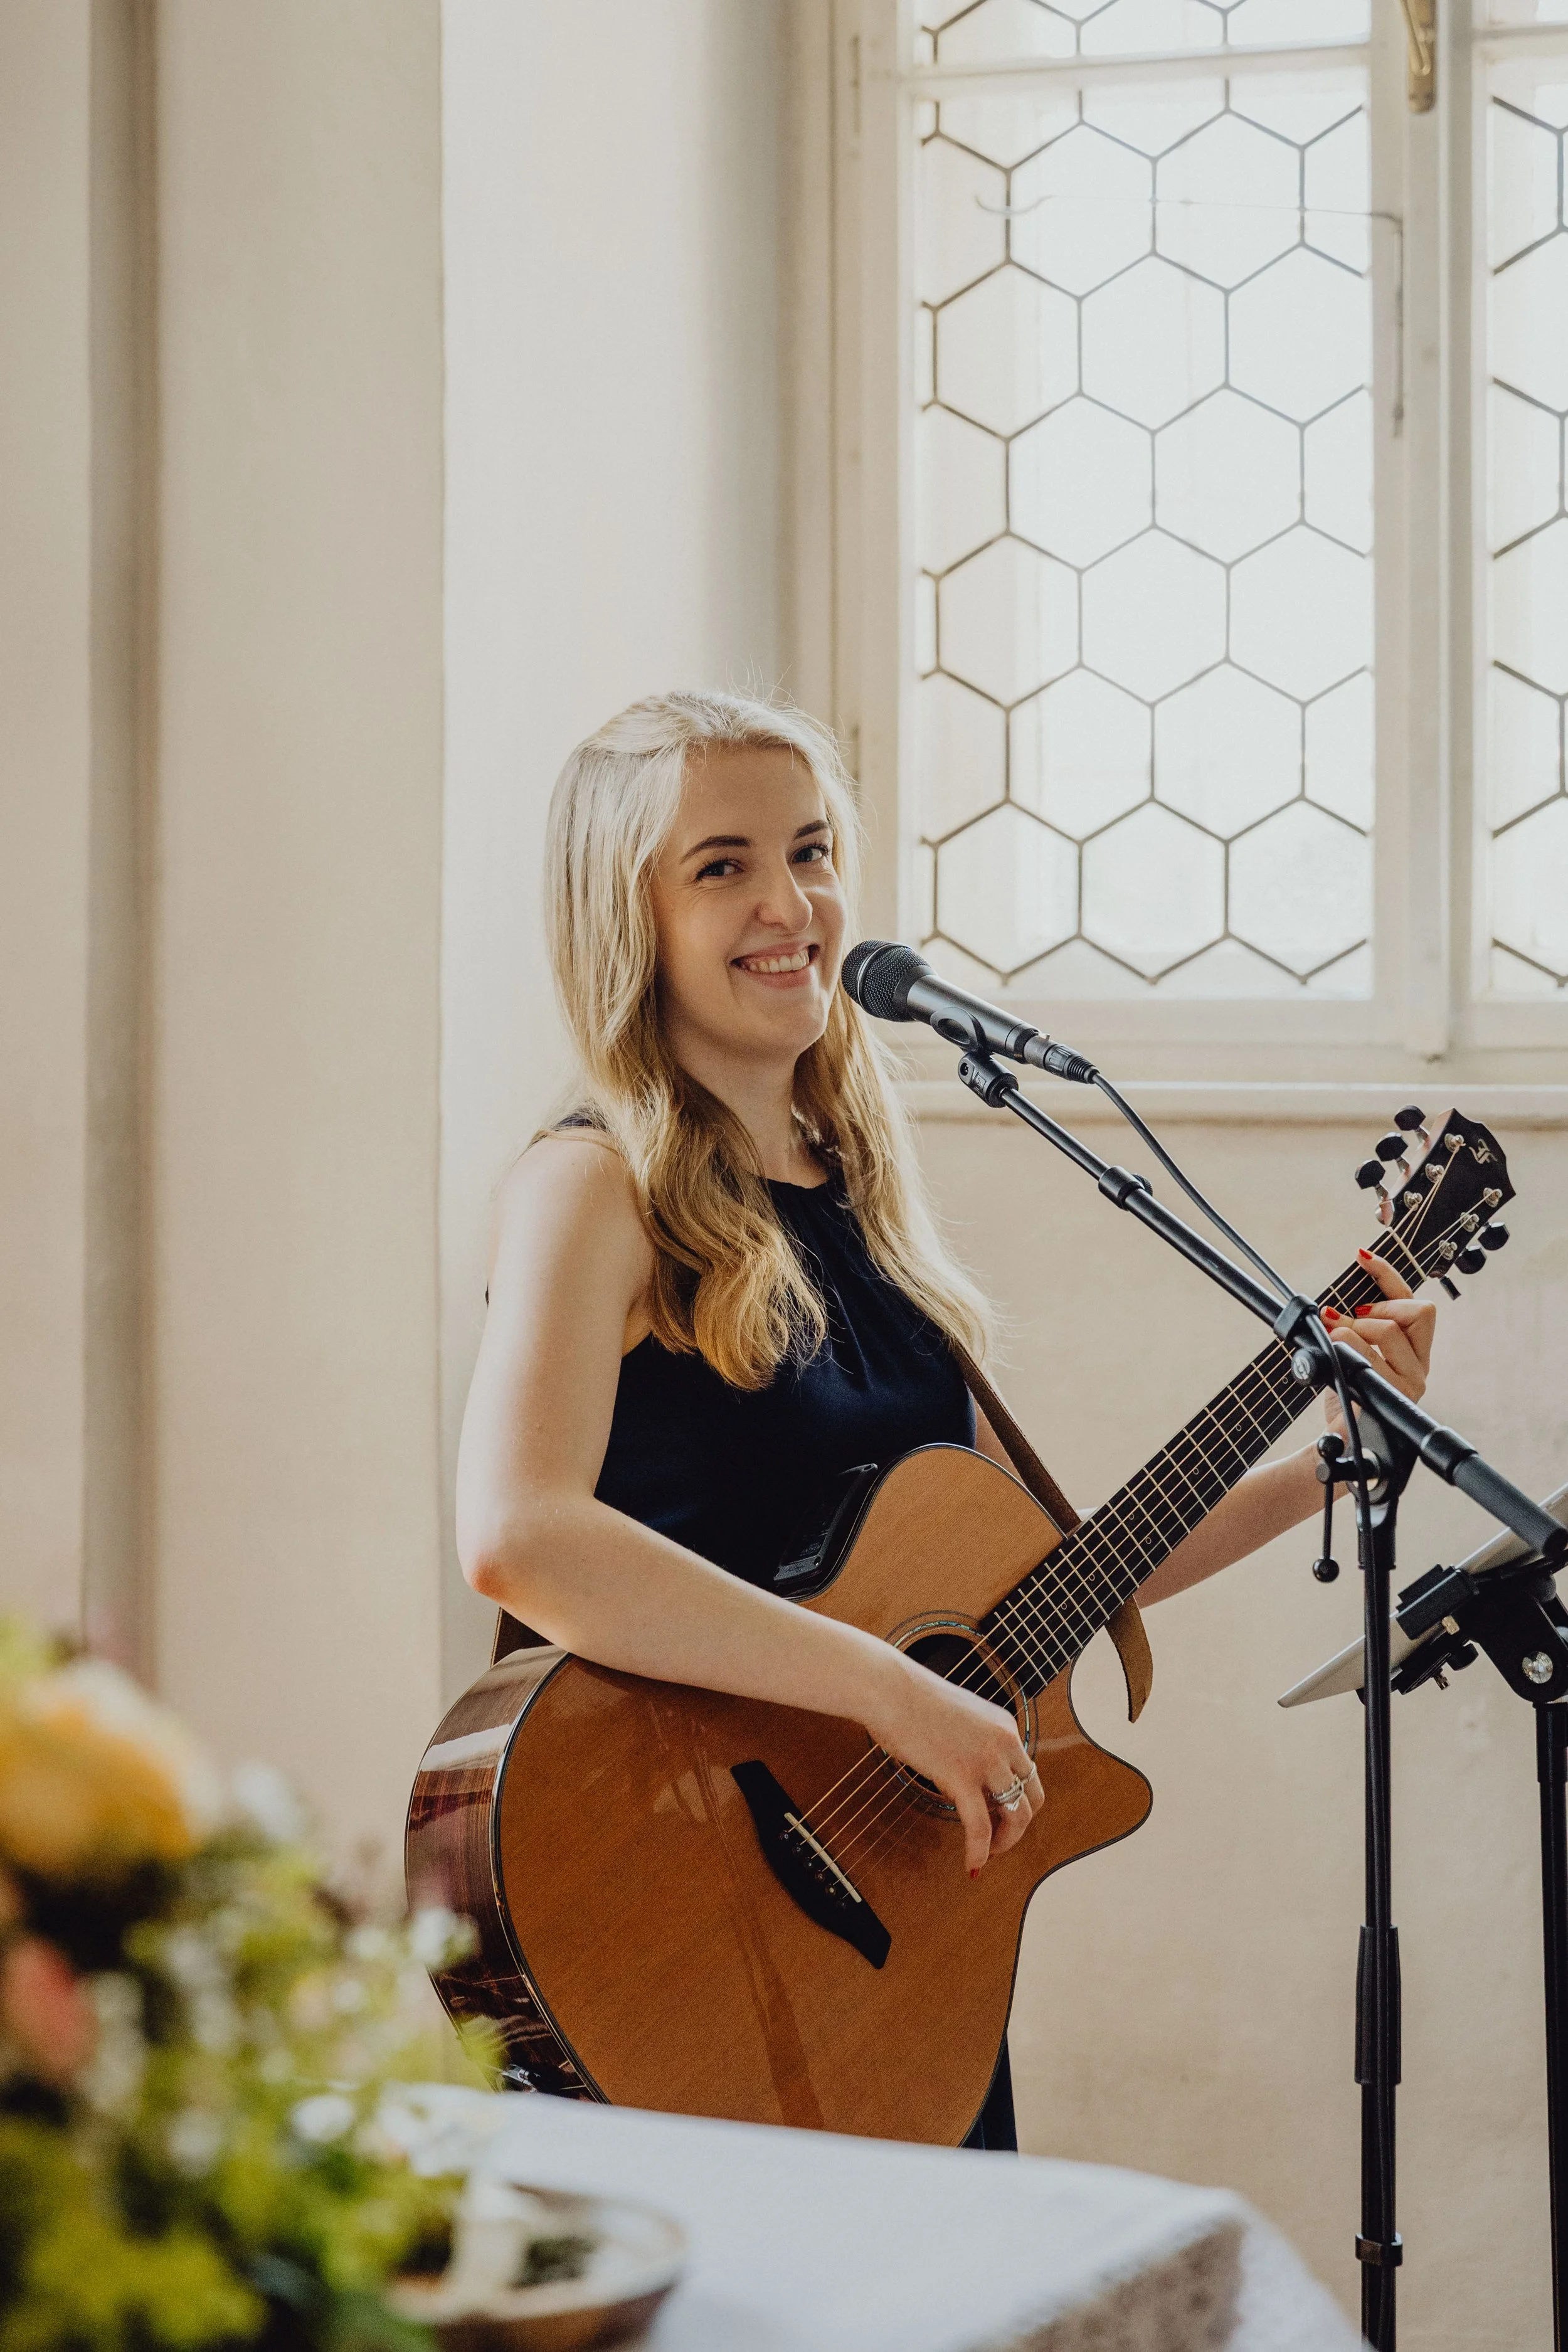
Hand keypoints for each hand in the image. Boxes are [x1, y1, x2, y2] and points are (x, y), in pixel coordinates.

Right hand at [866, 1652, 1040, 1877]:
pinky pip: (980, 1827)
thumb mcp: (957, 1718)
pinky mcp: (961, 1776)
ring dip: (1004, 1842)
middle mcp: (1004, 1741)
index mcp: (1004, 1726)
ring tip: (987, 1854)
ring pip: (1016, 1815)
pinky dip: (980, 1851)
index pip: (1026, 1772)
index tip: (1000, 1815)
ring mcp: (986, 1759)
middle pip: (1033, 1796)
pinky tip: (972, 1864)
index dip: (1017, 1800)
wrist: (888, 1689)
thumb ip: (970, 1744)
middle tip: (998, 1839)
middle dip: (1018, 1825)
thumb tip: (962, 1778)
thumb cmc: (908, 1699)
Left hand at [1321, 1247, 1437, 1431]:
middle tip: (1343, 1322)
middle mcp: (1419, 1363)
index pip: (1411, 1300)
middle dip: (1376, 1308)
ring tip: (1334, 1340)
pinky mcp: (1398, 1397)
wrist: (1341, 1441)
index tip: (1361, 1256)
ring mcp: (1413, 1381)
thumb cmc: (1344, 1396)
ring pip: (1390, 1331)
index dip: (1388, 1274)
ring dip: (1353, 1328)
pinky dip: (1350, 1348)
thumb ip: (1350, 1328)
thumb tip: (1332, 1305)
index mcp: (1412, 1349)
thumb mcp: (1346, 1353)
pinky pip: (1374, 1360)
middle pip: (1418, 1310)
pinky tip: (1335, 1350)